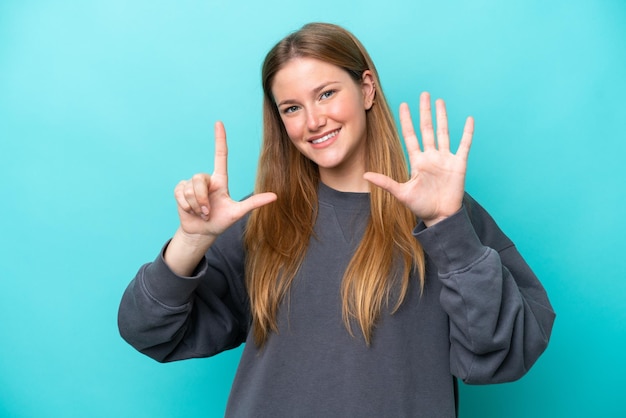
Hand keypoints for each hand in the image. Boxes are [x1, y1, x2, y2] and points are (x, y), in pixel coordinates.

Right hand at [174, 121, 276, 239]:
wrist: (202, 232)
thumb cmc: (220, 222)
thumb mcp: (237, 212)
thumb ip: (254, 203)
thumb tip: (275, 196)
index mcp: (220, 180)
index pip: (220, 155)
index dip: (220, 139)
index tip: (219, 123)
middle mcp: (206, 179)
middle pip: (199, 179)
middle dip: (202, 199)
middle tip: (207, 212)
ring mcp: (192, 184)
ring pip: (190, 187)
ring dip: (195, 204)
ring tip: (200, 212)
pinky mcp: (180, 190)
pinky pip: (180, 192)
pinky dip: (185, 205)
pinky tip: (189, 210)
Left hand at [364, 92, 473, 225]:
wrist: (440, 217)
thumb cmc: (421, 206)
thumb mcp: (401, 193)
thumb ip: (385, 182)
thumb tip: (365, 175)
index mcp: (417, 161)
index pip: (410, 136)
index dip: (407, 121)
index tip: (403, 105)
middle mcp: (431, 156)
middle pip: (427, 129)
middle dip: (425, 112)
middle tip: (423, 94)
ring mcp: (445, 159)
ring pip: (444, 132)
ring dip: (442, 117)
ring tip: (440, 101)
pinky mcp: (459, 164)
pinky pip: (464, 145)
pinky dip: (467, 132)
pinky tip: (468, 119)